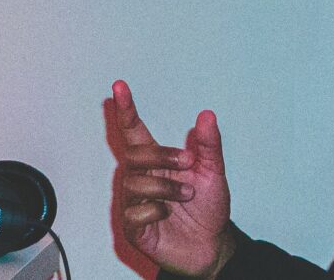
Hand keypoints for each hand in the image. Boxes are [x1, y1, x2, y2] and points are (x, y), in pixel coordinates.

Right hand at [108, 79, 234, 278]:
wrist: (212, 246)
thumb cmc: (208, 207)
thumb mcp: (214, 173)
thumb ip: (208, 146)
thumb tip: (207, 115)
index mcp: (157, 161)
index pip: (134, 131)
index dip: (126, 109)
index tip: (119, 86)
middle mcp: (141, 178)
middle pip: (133, 154)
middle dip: (162, 156)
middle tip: (189, 164)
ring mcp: (134, 203)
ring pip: (135, 183)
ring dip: (166, 187)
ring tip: (187, 196)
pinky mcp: (133, 227)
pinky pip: (134, 213)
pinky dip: (155, 212)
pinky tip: (167, 216)